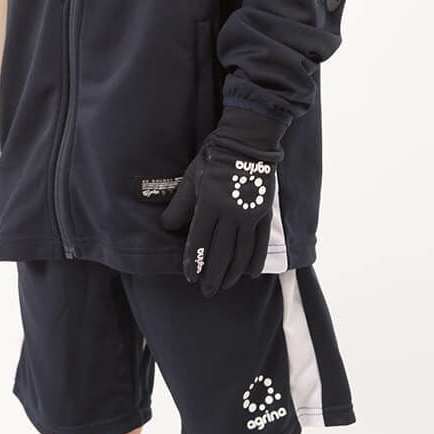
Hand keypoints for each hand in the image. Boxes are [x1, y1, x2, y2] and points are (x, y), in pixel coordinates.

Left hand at [159, 105, 287, 294]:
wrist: (248, 142)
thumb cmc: (215, 158)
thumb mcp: (191, 178)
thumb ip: (180, 205)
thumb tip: (168, 227)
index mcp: (209, 204)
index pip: (199, 242)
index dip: (194, 263)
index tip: (190, 277)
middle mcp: (230, 213)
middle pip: (221, 253)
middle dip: (213, 275)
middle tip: (207, 291)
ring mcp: (250, 215)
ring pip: (241, 253)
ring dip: (233, 273)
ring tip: (225, 285)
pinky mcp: (264, 213)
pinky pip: (260, 243)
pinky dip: (255, 261)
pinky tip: (249, 274)